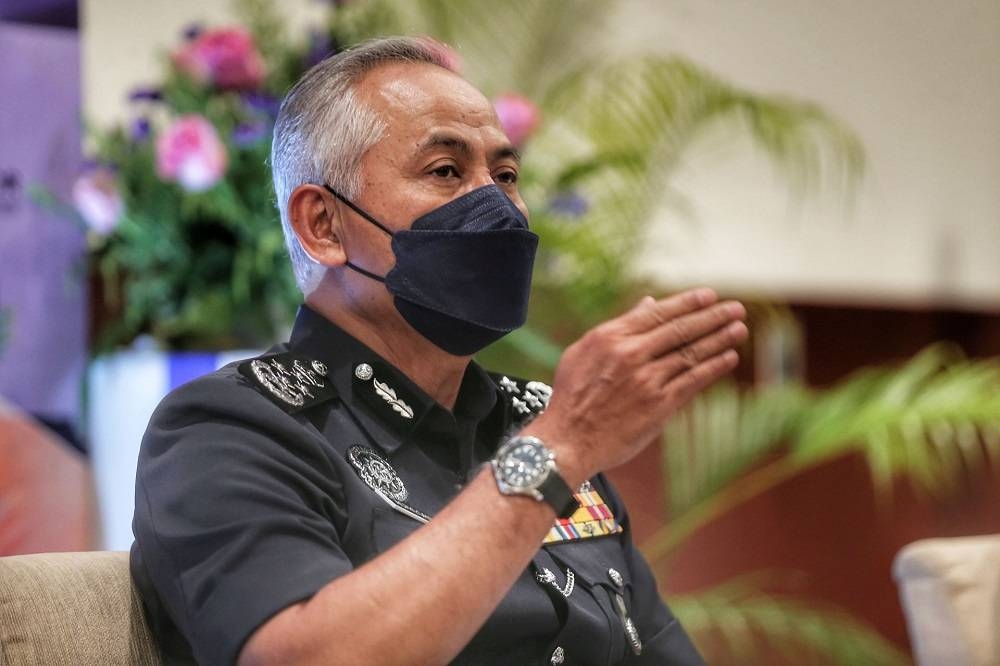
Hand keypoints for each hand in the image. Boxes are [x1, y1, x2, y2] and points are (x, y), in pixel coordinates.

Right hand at [524, 288, 747, 484]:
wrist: (567, 440)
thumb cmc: (571, 395)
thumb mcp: (584, 352)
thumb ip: (619, 327)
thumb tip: (649, 303)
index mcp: (610, 337)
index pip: (658, 313)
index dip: (688, 303)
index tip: (710, 296)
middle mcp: (630, 354)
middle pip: (680, 329)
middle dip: (712, 317)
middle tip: (737, 308)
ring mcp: (647, 380)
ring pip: (691, 353)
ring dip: (719, 339)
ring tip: (739, 329)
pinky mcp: (659, 405)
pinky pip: (693, 380)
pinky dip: (714, 367)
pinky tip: (729, 358)